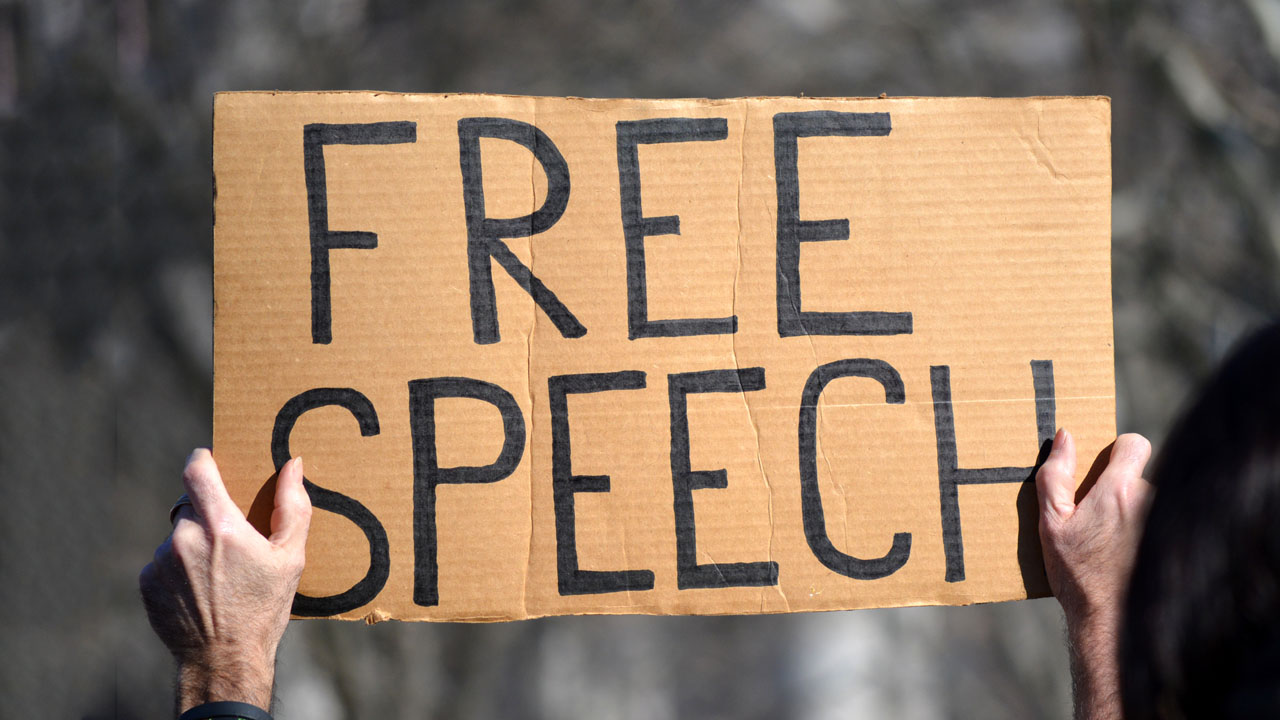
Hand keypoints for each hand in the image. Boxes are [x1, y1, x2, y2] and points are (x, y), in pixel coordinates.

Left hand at [139, 449, 310, 712]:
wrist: (224, 660)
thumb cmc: (264, 609)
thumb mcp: (291, 558)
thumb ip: (293, 507)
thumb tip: (293, 465)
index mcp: (221, 526)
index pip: (197, 469)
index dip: (203, 459)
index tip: (212, 462)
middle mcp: (185, 538)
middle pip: (191, 504)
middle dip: (209, 513)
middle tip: (230, 539)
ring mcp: (161, 560)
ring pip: (178, 534)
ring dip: (194, 543)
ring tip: (217, 575)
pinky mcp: (147, 581)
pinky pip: (163, 560)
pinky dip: (179, 568)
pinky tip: (199, 590)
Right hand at [1036, 430, 1151, 719]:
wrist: (1110, 619)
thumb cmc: (1076, 572)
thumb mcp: (1051, 522)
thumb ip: (1056, 475)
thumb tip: (1066, 438)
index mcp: (1118, 490)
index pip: (1134, 444)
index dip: (1119, 450)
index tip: (1105, 468)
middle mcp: (1150, 502)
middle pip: (1139, 478)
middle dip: (1120, 491)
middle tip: (1097, 518)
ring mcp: (1166, 522)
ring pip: (1149, 503)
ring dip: (1133, 514)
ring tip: (1112, 542)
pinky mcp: (1175, 542)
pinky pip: (1161, 523)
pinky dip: (1146, 533)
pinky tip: (1128, 555)